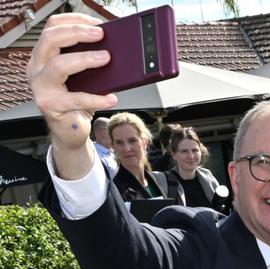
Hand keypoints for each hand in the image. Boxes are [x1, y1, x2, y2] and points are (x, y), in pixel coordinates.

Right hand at [28, 14, 117, 177]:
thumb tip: (115, 47)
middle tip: (100, 35)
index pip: (52, 27)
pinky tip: (112, 97)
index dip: (74, 20)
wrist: (70, 129)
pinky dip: (97, 97)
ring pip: (59, 66)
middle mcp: (37, 68)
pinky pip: (76, 99)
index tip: (97, 22)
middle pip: (50, 40)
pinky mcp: (51, 106)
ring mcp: (41, 87)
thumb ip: (89, 60)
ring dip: (85, 59)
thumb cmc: (77, 100)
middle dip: (77, 33)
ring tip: (106, 58)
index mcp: (44, 55)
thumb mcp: (83, 76)